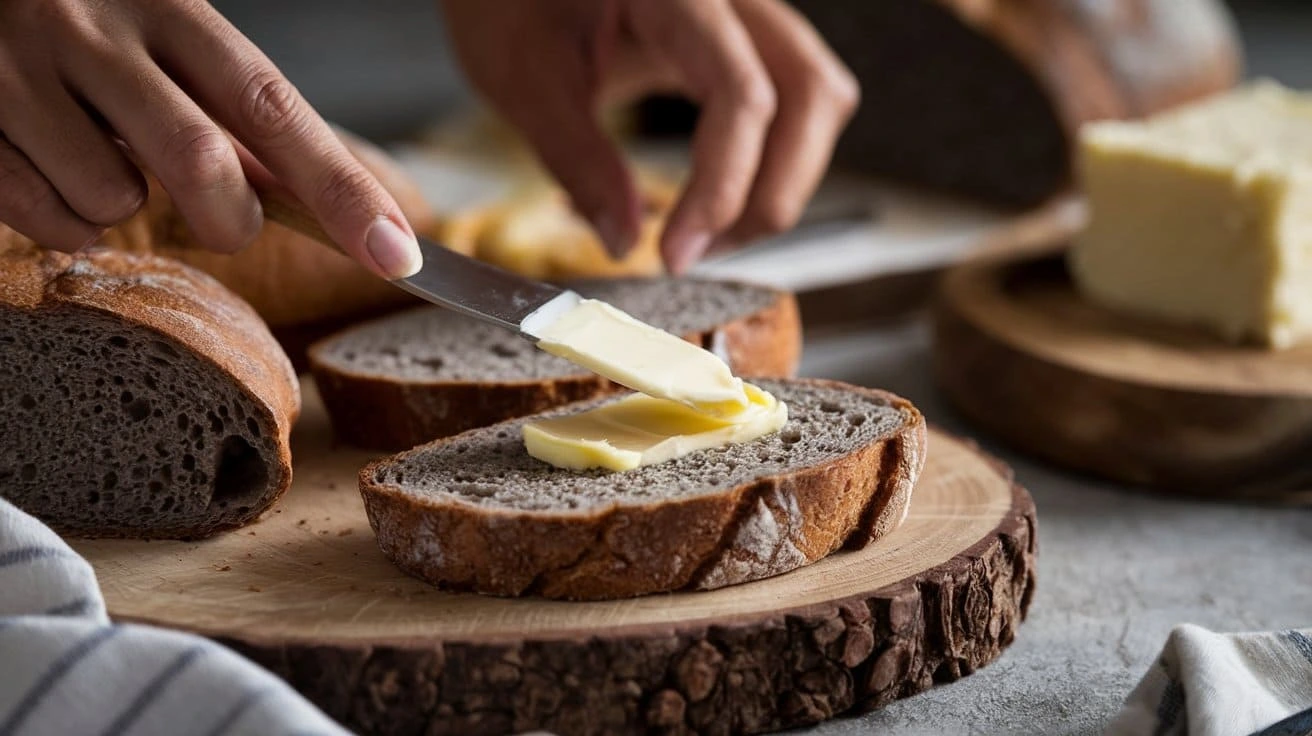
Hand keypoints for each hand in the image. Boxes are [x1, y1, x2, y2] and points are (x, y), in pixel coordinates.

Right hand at [0, 0, 420, 278]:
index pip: (274, 108)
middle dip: (231, 219)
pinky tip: (53, 171)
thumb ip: (227, 109)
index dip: (342, 190)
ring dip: (127, 210)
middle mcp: (94, 27)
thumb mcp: (163, 37)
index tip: (398, 254)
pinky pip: (46, 218)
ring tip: (100, 161)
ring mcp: (20, 70)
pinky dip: (68, 224)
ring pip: (114, 201)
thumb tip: (313, 201)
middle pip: (200, 162)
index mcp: (169, 5)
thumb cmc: (85, 20)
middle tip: (226, 218)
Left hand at [441, 0, 858, 273]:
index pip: (742, 94)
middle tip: (702, 251)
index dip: (723, 187)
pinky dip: (771, 157)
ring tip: (710, 233)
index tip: (676, 254)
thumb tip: (623, 241)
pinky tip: (716, 195)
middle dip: (773, 192)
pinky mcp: (743, 36)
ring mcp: (746, 10)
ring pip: (819, 96)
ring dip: (782, 179)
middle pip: (813, 93)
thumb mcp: (522, 78)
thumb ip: (577, 159)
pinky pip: (794, 96)